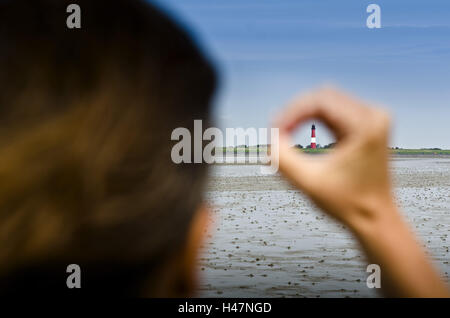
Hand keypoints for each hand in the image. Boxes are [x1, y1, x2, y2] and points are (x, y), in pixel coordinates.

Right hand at [273, 87, 449, 296]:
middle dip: (295, 112)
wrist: (375, 218)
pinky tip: (298, 131)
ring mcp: (372, 119)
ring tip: (285, 133)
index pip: (319, 101)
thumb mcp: (308, 182)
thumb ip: (283, 159)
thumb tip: (270, 138)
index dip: (291, 113)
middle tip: (277, 132)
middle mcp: (374, 116)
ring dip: (302, 115)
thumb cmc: (348, 204)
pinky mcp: (366, 126)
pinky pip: (333, 111)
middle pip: (323, 96)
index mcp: (366, 125)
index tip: (275, 131)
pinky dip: (313, 119)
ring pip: (327, 101)